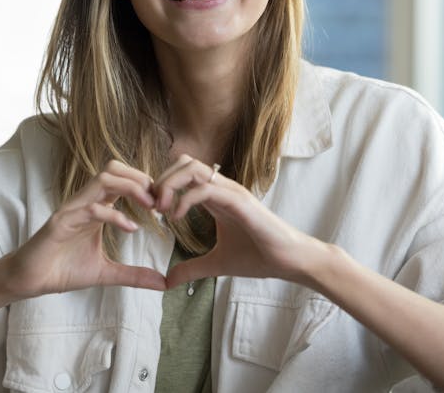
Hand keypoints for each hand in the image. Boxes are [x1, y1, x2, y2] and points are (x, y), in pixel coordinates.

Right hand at [0, 160, 166, 299]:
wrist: (28, 281)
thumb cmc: (62, 270)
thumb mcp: (106, 273)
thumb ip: (134, 275)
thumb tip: (163, 283)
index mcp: (95, 207)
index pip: (122, 179)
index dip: (146, 185)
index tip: (165, 204)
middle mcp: (84, 202)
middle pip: (114, 169)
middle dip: (141, 178)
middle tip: (160, 201)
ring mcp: (72, 209)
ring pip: (103, 179)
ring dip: (131, 188)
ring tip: (150, 207)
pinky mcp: (61, 223)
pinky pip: (90, 208)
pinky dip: (114, 215)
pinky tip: (131, 228)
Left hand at [152, 155, 319, 289]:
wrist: (290, 261)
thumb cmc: (259, 256)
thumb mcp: (217, 264)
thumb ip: (192, 269)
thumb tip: (168, 281)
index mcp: (216, 196)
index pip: (183, 172)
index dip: (163, 185)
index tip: (153, 210)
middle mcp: (223, 188)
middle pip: (184, 162)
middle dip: (162, 180)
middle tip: (153, 208)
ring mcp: (231, 192)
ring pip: (192, 168)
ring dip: (170, 185)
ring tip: (162, 210)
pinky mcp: (240, 202)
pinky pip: (205, 189)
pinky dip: (184, 200)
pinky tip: (175, 218)